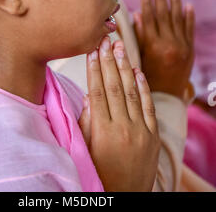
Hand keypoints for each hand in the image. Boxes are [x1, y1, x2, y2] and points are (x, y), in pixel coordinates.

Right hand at [79, 37, 159, 191]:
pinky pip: (148, 106)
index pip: (97, 91)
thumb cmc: (99, 174)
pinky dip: (143, 87)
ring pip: (131, 92)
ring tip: (120, 47)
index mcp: (102, 130)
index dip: (94, 68)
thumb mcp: (84, 150)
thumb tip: (89, 95)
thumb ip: (85, 122)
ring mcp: (140, 131)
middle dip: (109, 60)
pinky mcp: (152, 135)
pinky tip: (138, 71)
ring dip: (125, 67)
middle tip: (106, 40)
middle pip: (114, 86)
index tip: (92, 50)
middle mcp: (122, 127)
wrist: (124, 197)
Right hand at [134, 0, 194, 99]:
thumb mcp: (139, 56)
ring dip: (175, 2)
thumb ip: (138, 35)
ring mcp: (181, 46)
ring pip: (178, 19)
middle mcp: (168, 44)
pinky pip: (189, 29)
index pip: (149, 19)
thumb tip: (136, 14)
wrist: (167, 96)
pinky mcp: (190, 50)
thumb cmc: (147, 77)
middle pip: (163, 15)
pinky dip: (189, 17)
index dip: (147, 3)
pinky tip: (187, 5)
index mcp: (153, 46)